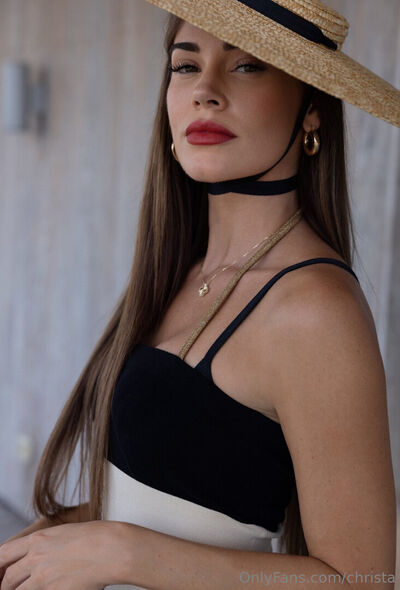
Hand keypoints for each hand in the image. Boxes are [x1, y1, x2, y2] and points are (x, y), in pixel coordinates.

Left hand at [0, 520, 128, 589]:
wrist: (109, 548)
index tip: (0, 574)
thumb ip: (46, 545)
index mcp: (38, 539)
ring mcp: (43, 576)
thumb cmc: (94, 537)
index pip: (4, 554)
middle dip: (5, 586)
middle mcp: (36, 557)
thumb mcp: (64, 533)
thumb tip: (36, 556)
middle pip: (8, 577)